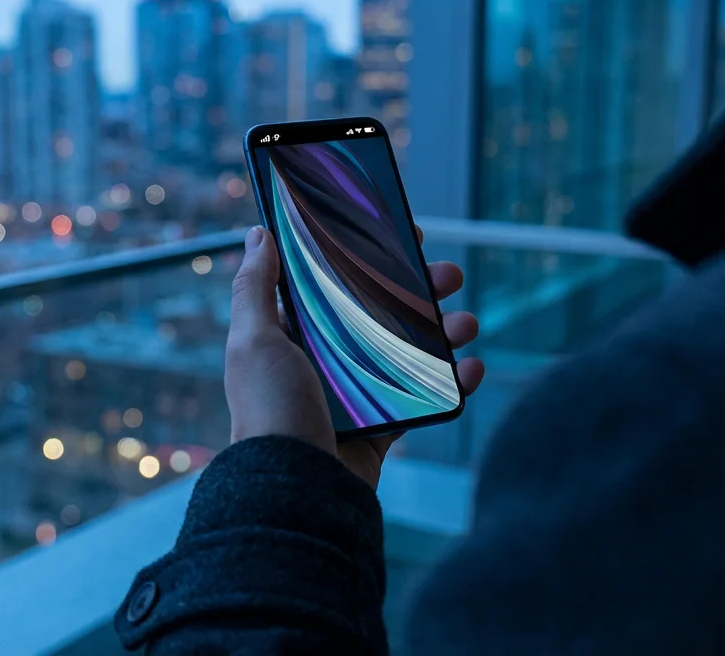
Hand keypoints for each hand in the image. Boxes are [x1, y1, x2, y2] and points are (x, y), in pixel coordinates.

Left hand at [225, 225, 485, 488]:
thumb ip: (254, 287)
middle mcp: (325, 359)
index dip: (363, 255)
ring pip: (409, 350)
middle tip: (449, 275)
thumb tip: (257, 234)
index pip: (331, 282)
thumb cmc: (269, 411)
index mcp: (292, 334)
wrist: (295, 490)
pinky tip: (472, 369)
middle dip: (418, 290)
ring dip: (444, 332)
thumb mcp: (252, 341)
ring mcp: (357, 393)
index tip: (401, 234)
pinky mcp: (382, 427)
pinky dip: (453, 382)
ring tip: (467, 324)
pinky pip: (424, 397)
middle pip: (380, 311)